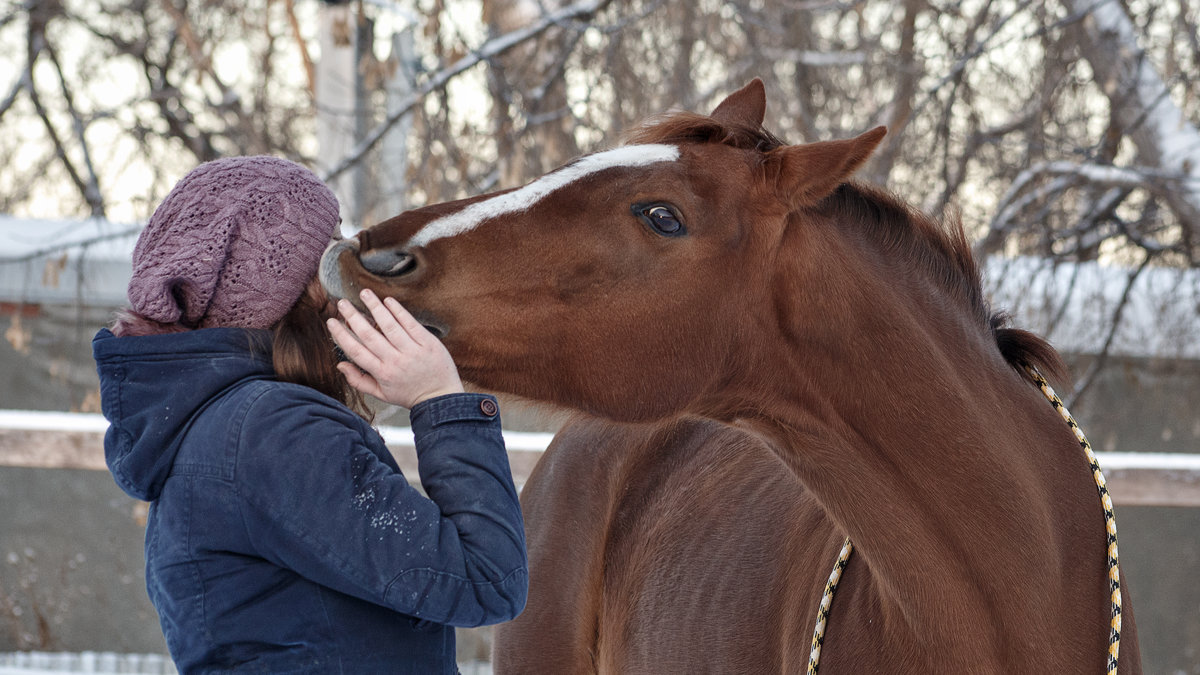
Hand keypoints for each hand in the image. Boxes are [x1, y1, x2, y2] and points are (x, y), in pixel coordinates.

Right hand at [326, 289, 463, 407]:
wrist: (440, 398)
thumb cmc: (409, 395)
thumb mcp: (381, 394)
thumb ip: (358, 380)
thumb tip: (340, 364)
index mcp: (381, 373)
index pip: (356, 350)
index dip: (342, 335)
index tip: (331, 321)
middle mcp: (395, 361)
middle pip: (369, 335)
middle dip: (353, 317)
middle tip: (342, 303)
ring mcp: (412, 350)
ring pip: (389, 326)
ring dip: (375, 307)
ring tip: (364, 293)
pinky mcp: (428, 343)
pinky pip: (411, 324)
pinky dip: (399, 311)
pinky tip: (388, 301)